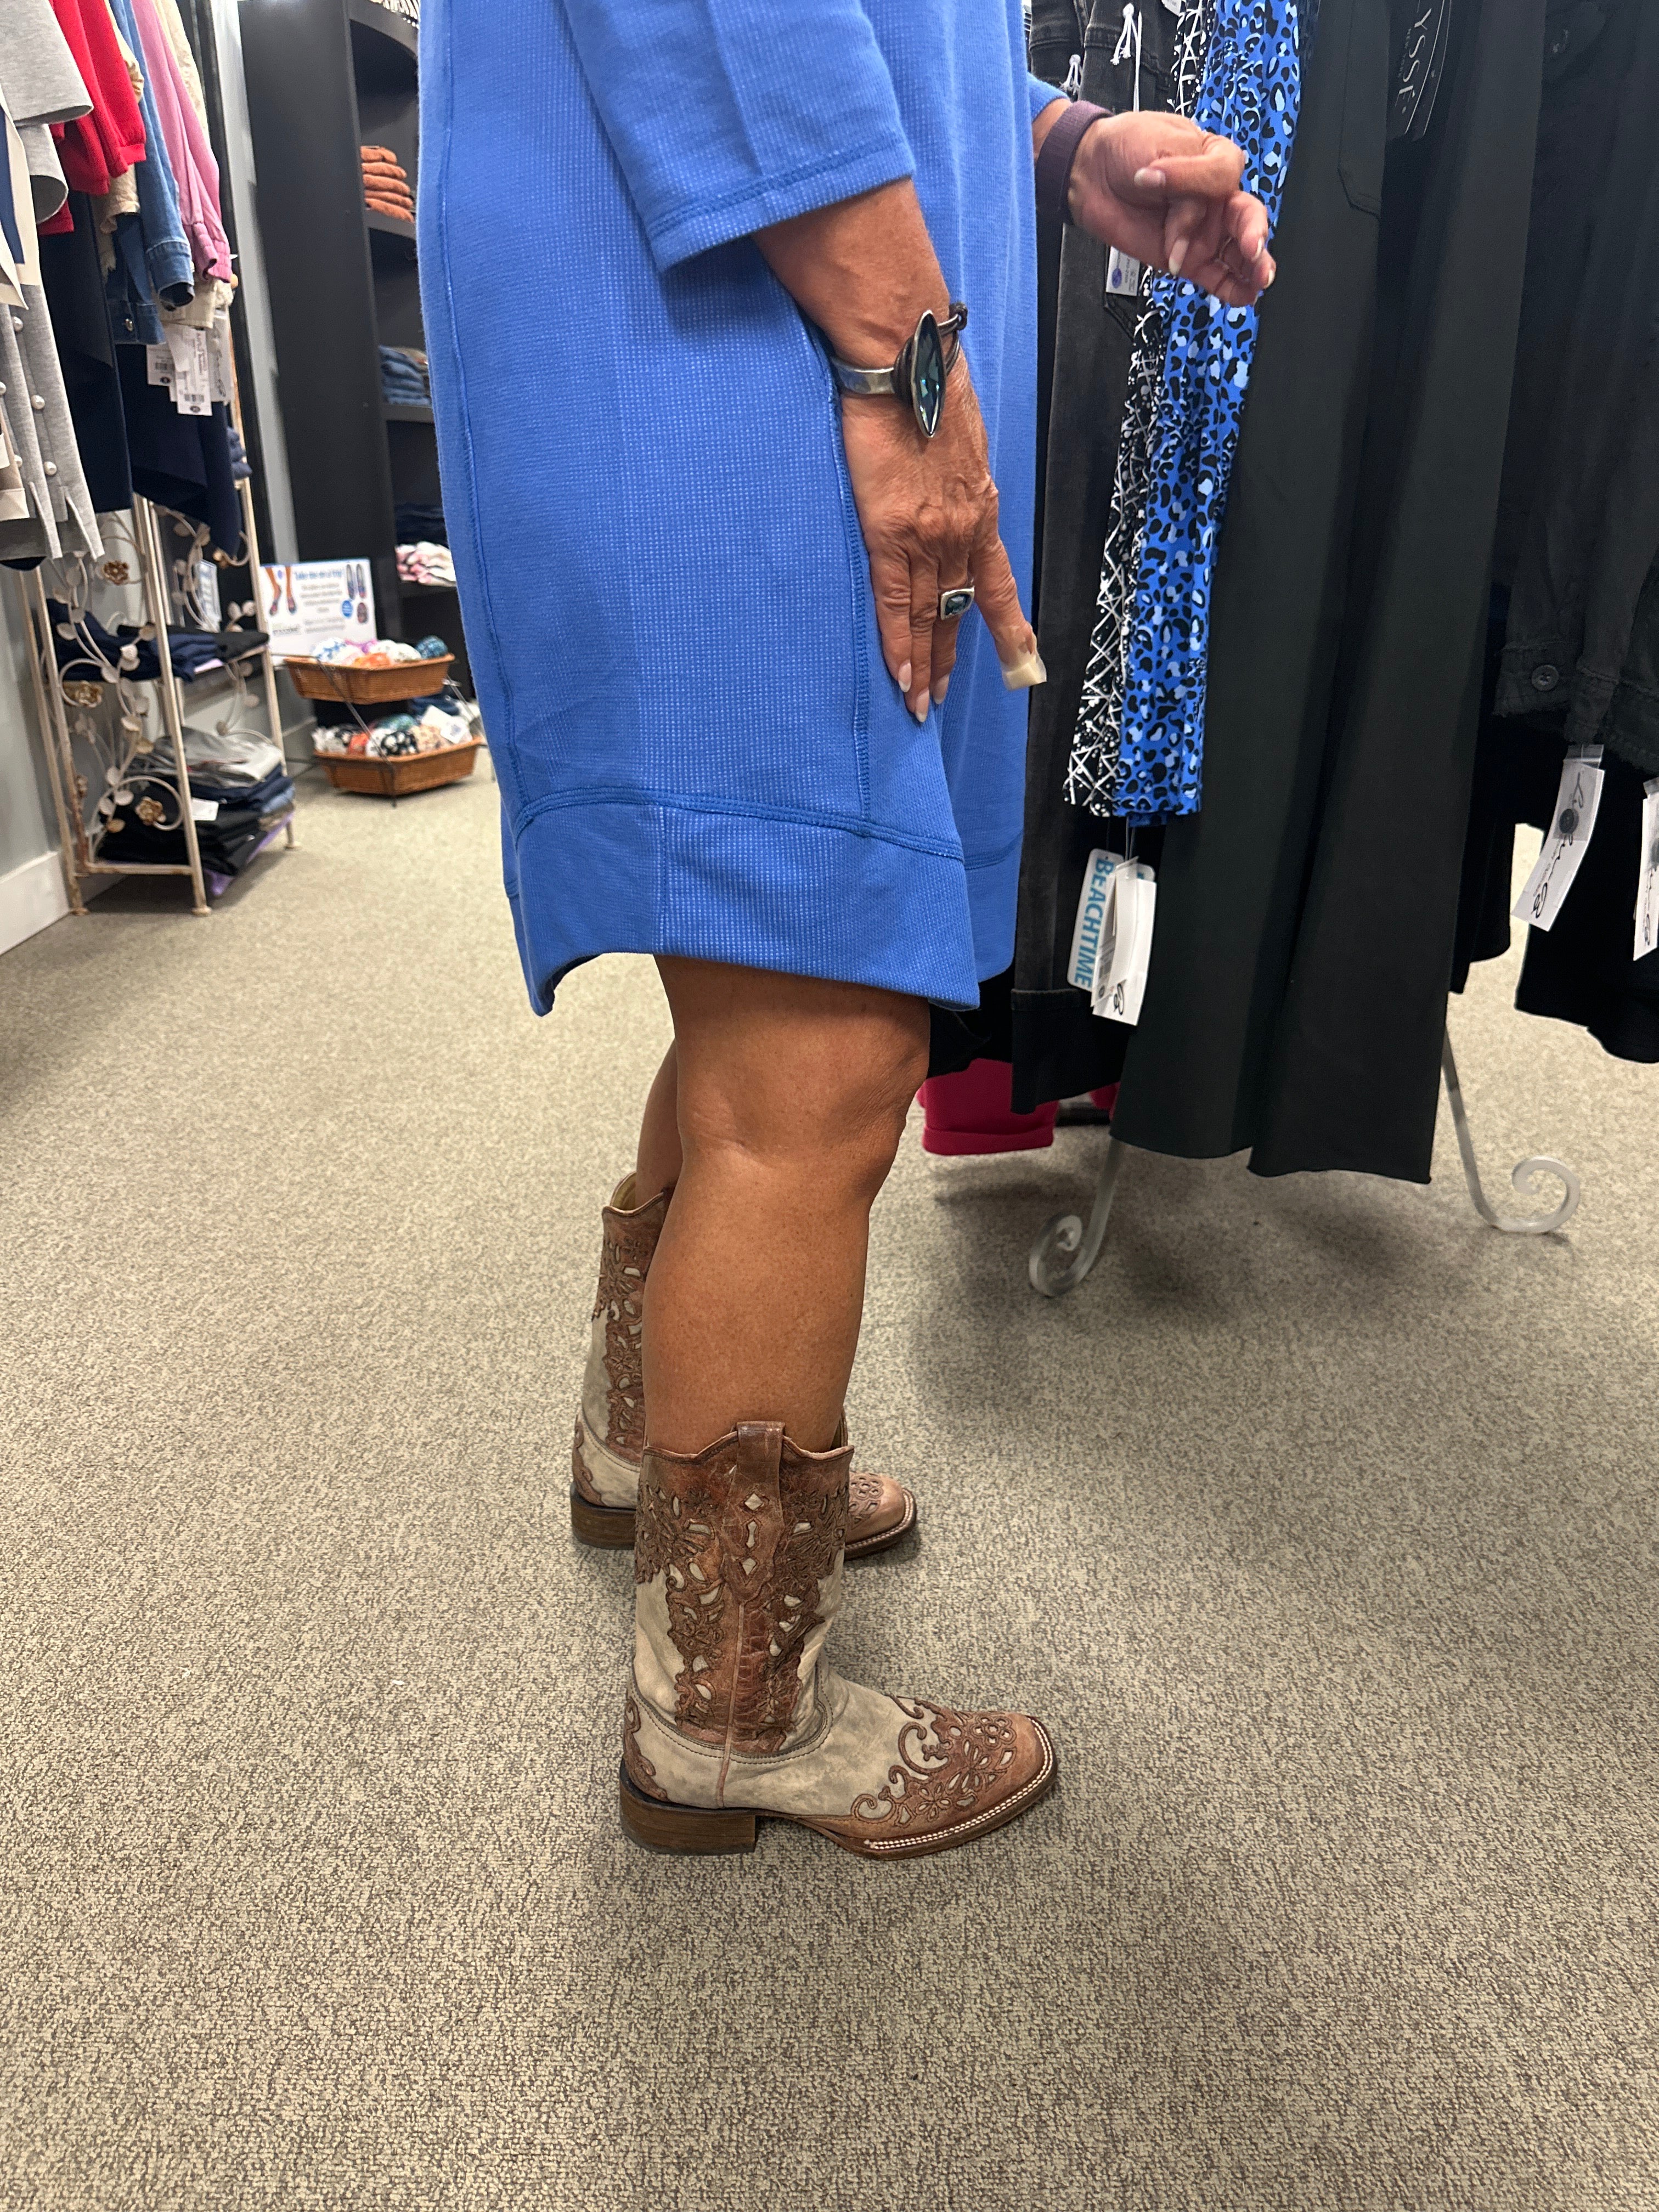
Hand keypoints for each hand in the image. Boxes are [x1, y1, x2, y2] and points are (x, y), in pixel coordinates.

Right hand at [838, 360, 1038, 722]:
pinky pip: (896, 603)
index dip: (1008, 626)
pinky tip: (902, 674)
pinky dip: (900, 642)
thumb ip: (955, 479)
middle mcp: (962, 530)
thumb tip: (944, 490)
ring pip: (928, 615)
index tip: (1021, 659)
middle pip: (958, 608)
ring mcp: (928, 536)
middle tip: (942, 699)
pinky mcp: (891, 532)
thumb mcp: (960, 440)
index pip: (994, 581)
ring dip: (924, 663)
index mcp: (980, 508)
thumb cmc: (927, 385)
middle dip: (952, 657)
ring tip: (918, 702)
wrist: (904, 360)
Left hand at [1068, 112, 1274, 305]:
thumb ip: (1189, 180)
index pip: (1228, 175)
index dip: (1207, 184)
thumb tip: (1188, 225)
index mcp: (1216, 163)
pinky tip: (1245, 295)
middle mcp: (1214, 201)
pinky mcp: (1187, 260)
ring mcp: (1201, 233)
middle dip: (1255, 237)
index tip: (1177, 186)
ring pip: (1238, 253)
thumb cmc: (1129, 147)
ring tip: (1259, 280)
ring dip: (1253, 268)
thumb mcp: (1165, 143)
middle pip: (1246, 220)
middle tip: (1253, 251)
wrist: (1092, 173)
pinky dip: (1232, 289)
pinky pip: (1217, 278)